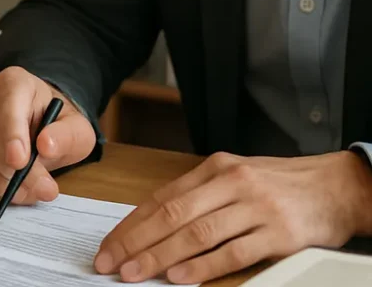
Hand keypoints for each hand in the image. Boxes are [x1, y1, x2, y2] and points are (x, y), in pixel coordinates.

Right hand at [0, 67, 96, 203]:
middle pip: (0, 142)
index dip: (13, 135)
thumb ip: (67, 135)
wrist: (42, 130)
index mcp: (14, 83)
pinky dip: (3, 188)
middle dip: (25, 172)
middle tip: (48, 188)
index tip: (20, 161)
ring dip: (17, 182)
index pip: (9, 107)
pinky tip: (20, 184)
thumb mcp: (76, 128)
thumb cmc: (56, 124)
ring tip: (38, 182)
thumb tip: (46, 146)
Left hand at [95, 151, 371, 283]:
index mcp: (214, 169)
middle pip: (172, 215)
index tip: (109, 246)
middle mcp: (231, 184)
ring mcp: (255, 207)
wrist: (336, 186)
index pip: (161, 199)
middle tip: (112, 263)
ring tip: (137, 273)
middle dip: (136, 241)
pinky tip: (181, 278)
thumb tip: (152, 224)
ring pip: (197, 234)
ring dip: (161, 257)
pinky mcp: (279, 233)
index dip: (131, 224)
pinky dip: (205, 267)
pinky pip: (234, 253)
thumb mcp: (234, 177)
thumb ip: (198, 196)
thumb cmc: (279, 184)